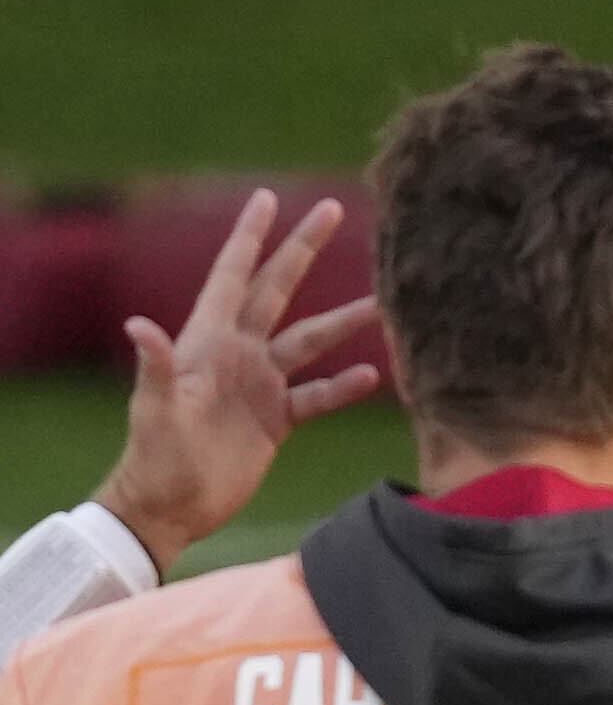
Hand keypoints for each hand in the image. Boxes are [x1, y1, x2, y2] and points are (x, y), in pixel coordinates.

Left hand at [91, 190, 388, 569]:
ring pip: (309, 341)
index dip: (249, 237)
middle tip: (334, 212)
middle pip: (277, 291)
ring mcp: (259, 385)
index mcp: (206, 342)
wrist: (170, 507)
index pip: (232, 277)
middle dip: (303, 250)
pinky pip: (317, 394)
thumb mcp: (155, 411)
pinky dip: (343, 386)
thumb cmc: (154, 457)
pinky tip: (373, 375)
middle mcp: (237, 354)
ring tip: (382, 303)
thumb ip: (154, 367)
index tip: (270, 198)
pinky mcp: (276, 419)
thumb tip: (138, 325)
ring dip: (343, 322)